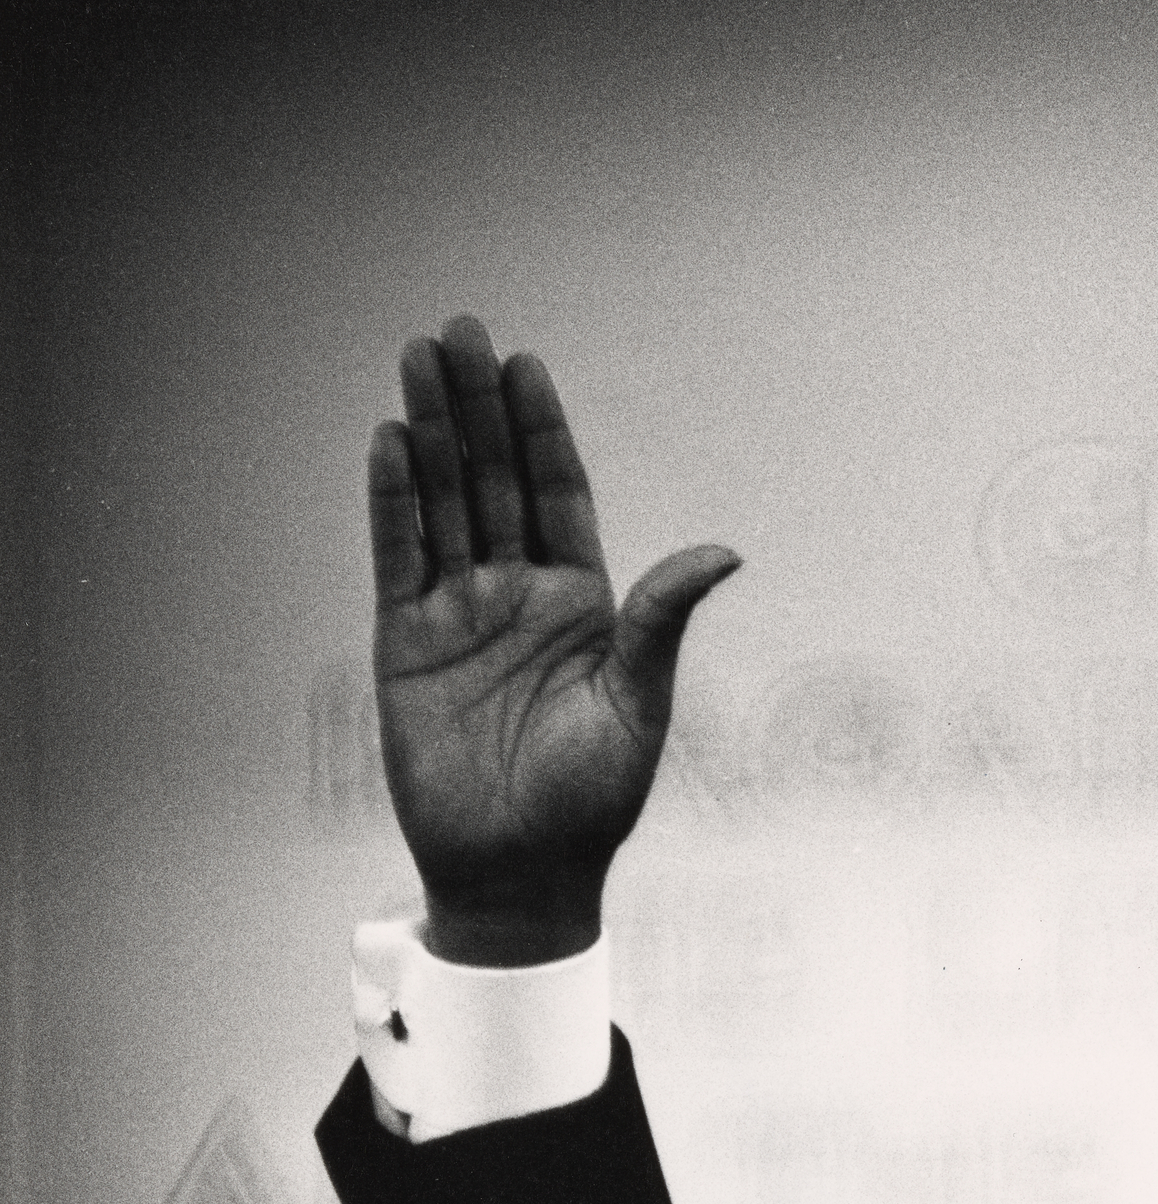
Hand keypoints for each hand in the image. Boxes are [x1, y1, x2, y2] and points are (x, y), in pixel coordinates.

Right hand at [368, 317, 737, 964]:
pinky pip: (397, 558)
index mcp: (583, 604)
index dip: (541, 431)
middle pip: (492, 481)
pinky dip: (392, 501)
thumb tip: (723, 551)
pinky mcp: (406, 644)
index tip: (527, 366)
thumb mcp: (639, 703)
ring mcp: (458, 614)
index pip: (559, 495)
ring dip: (429, 433)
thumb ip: (660, 619)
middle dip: (477, 408)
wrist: (522, 873)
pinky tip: (387, 442)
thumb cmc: (593, 801)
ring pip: (442, 504)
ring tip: (416, 359)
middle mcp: (518, 596)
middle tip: (460, 330)